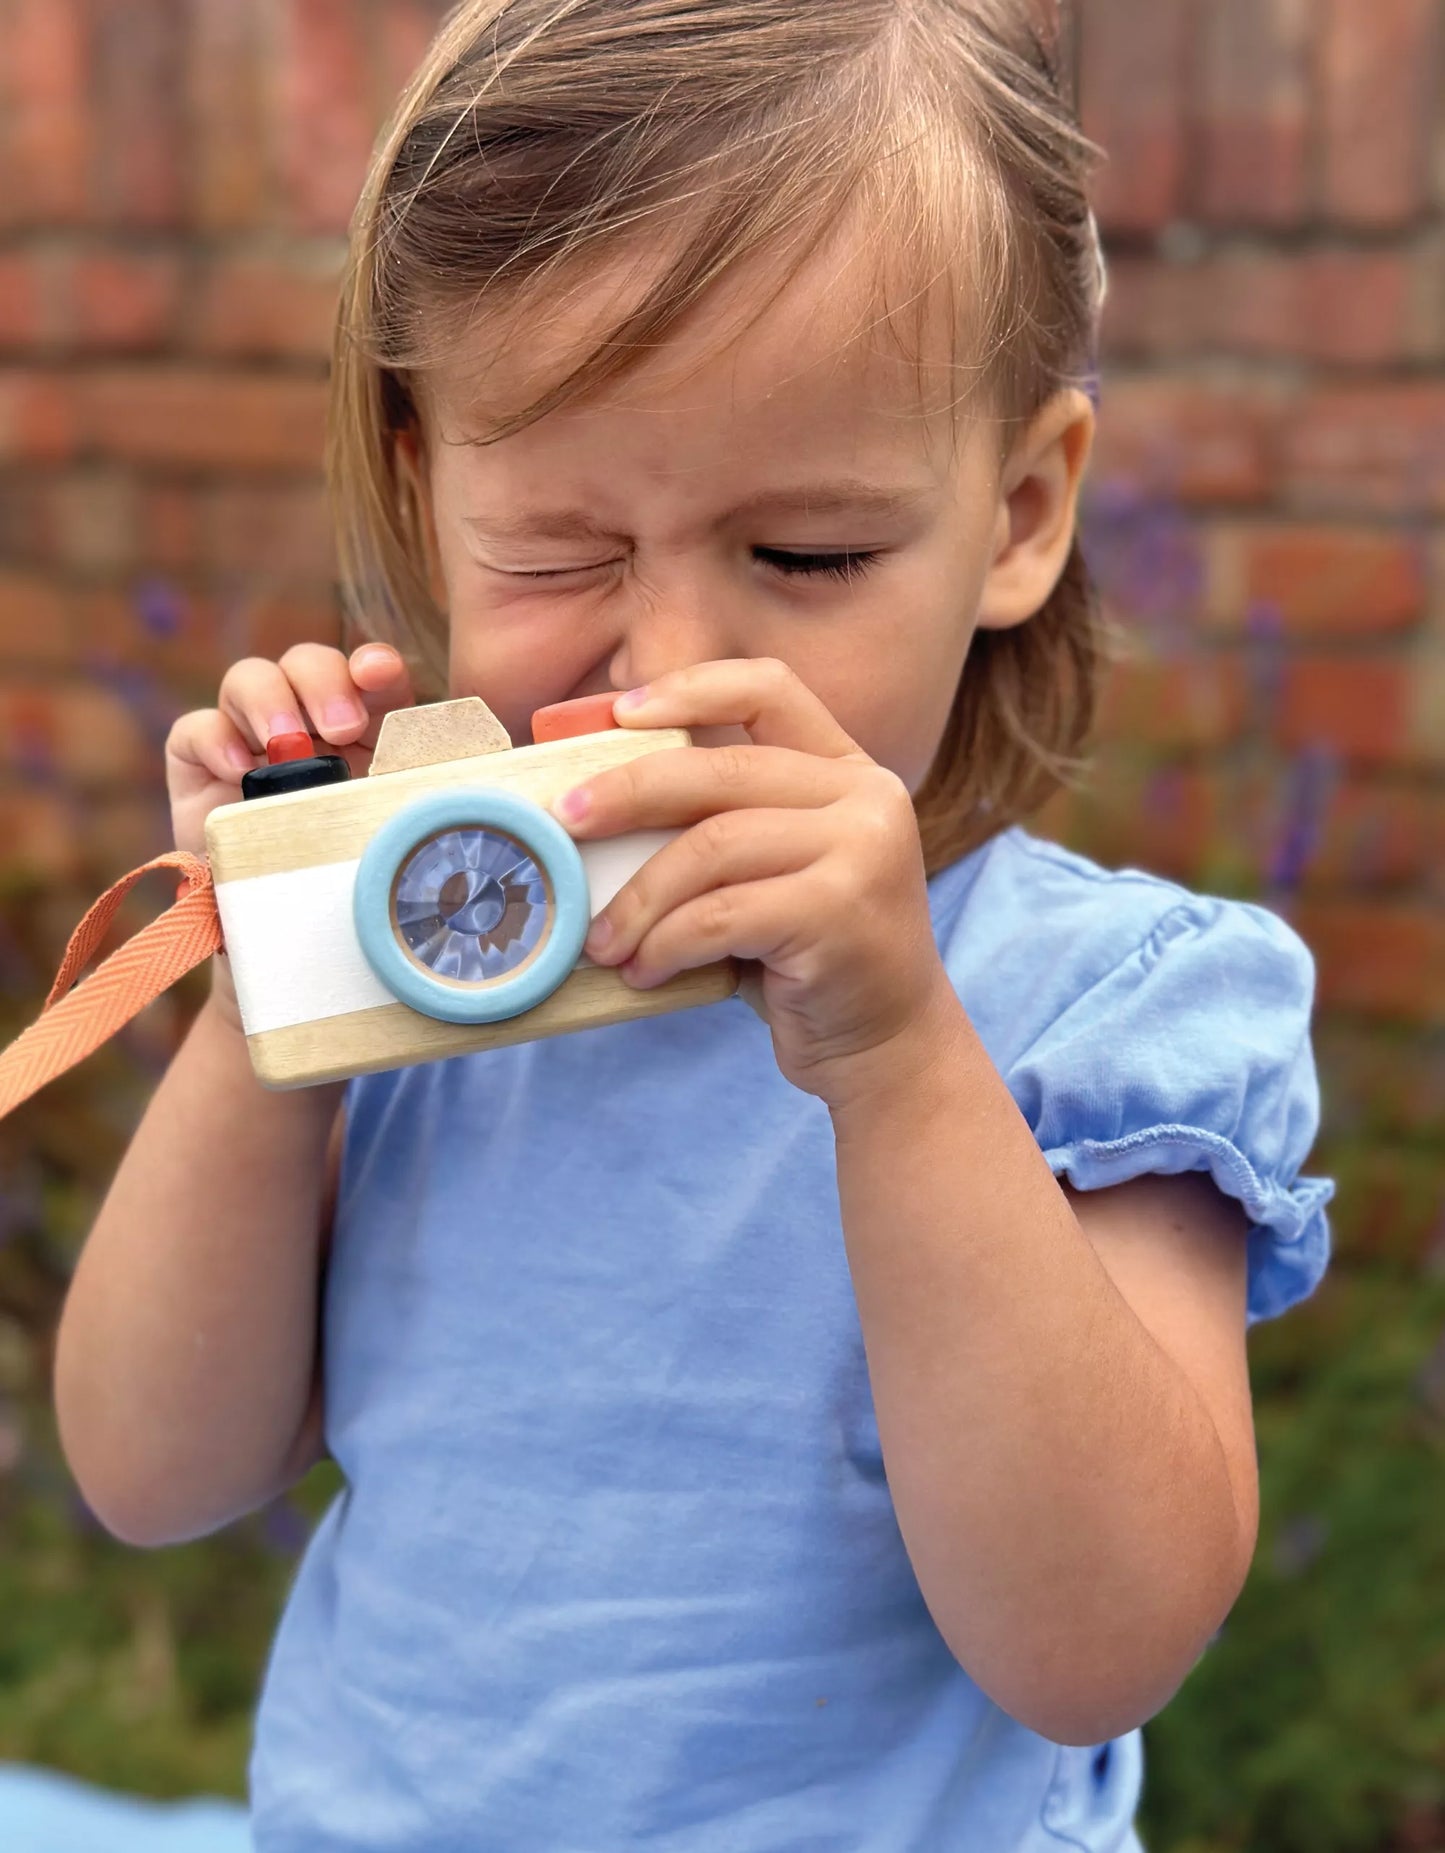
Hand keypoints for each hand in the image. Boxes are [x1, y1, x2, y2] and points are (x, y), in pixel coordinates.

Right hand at [165, 642, 415, 1022]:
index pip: (368, 675)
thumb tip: (489, 781)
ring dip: (270, 700)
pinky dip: (216, 738)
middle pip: (309, 663)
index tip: (381, 676)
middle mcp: (307, 722)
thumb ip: (428, 804)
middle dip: (324, 682)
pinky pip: (195, 728)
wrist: (296, 954)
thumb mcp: (395, 841)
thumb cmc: (358, 887)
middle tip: (343, 729)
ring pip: (249, 678)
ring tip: (288, 744)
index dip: (373, 665)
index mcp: (366, 730)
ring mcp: (249, 738)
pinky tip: (239, 768)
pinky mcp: (198, 765)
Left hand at [550, 658, 958, 1107]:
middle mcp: (866, 797)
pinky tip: (644, 972)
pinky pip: (720, 914)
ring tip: (603, 941)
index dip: (689, 688)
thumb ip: (718, 824)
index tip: (618, 713)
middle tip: (564, 824)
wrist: (886, 1047)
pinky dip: (666, 944)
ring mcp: (862, 852)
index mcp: (849, 770)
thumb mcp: (771, 873)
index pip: (769, 688)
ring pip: (712, 848)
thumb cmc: (804, 958)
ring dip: (639, 898)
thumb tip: (591, 799)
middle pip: (721, 770)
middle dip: (627, 793)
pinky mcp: (840, 913)